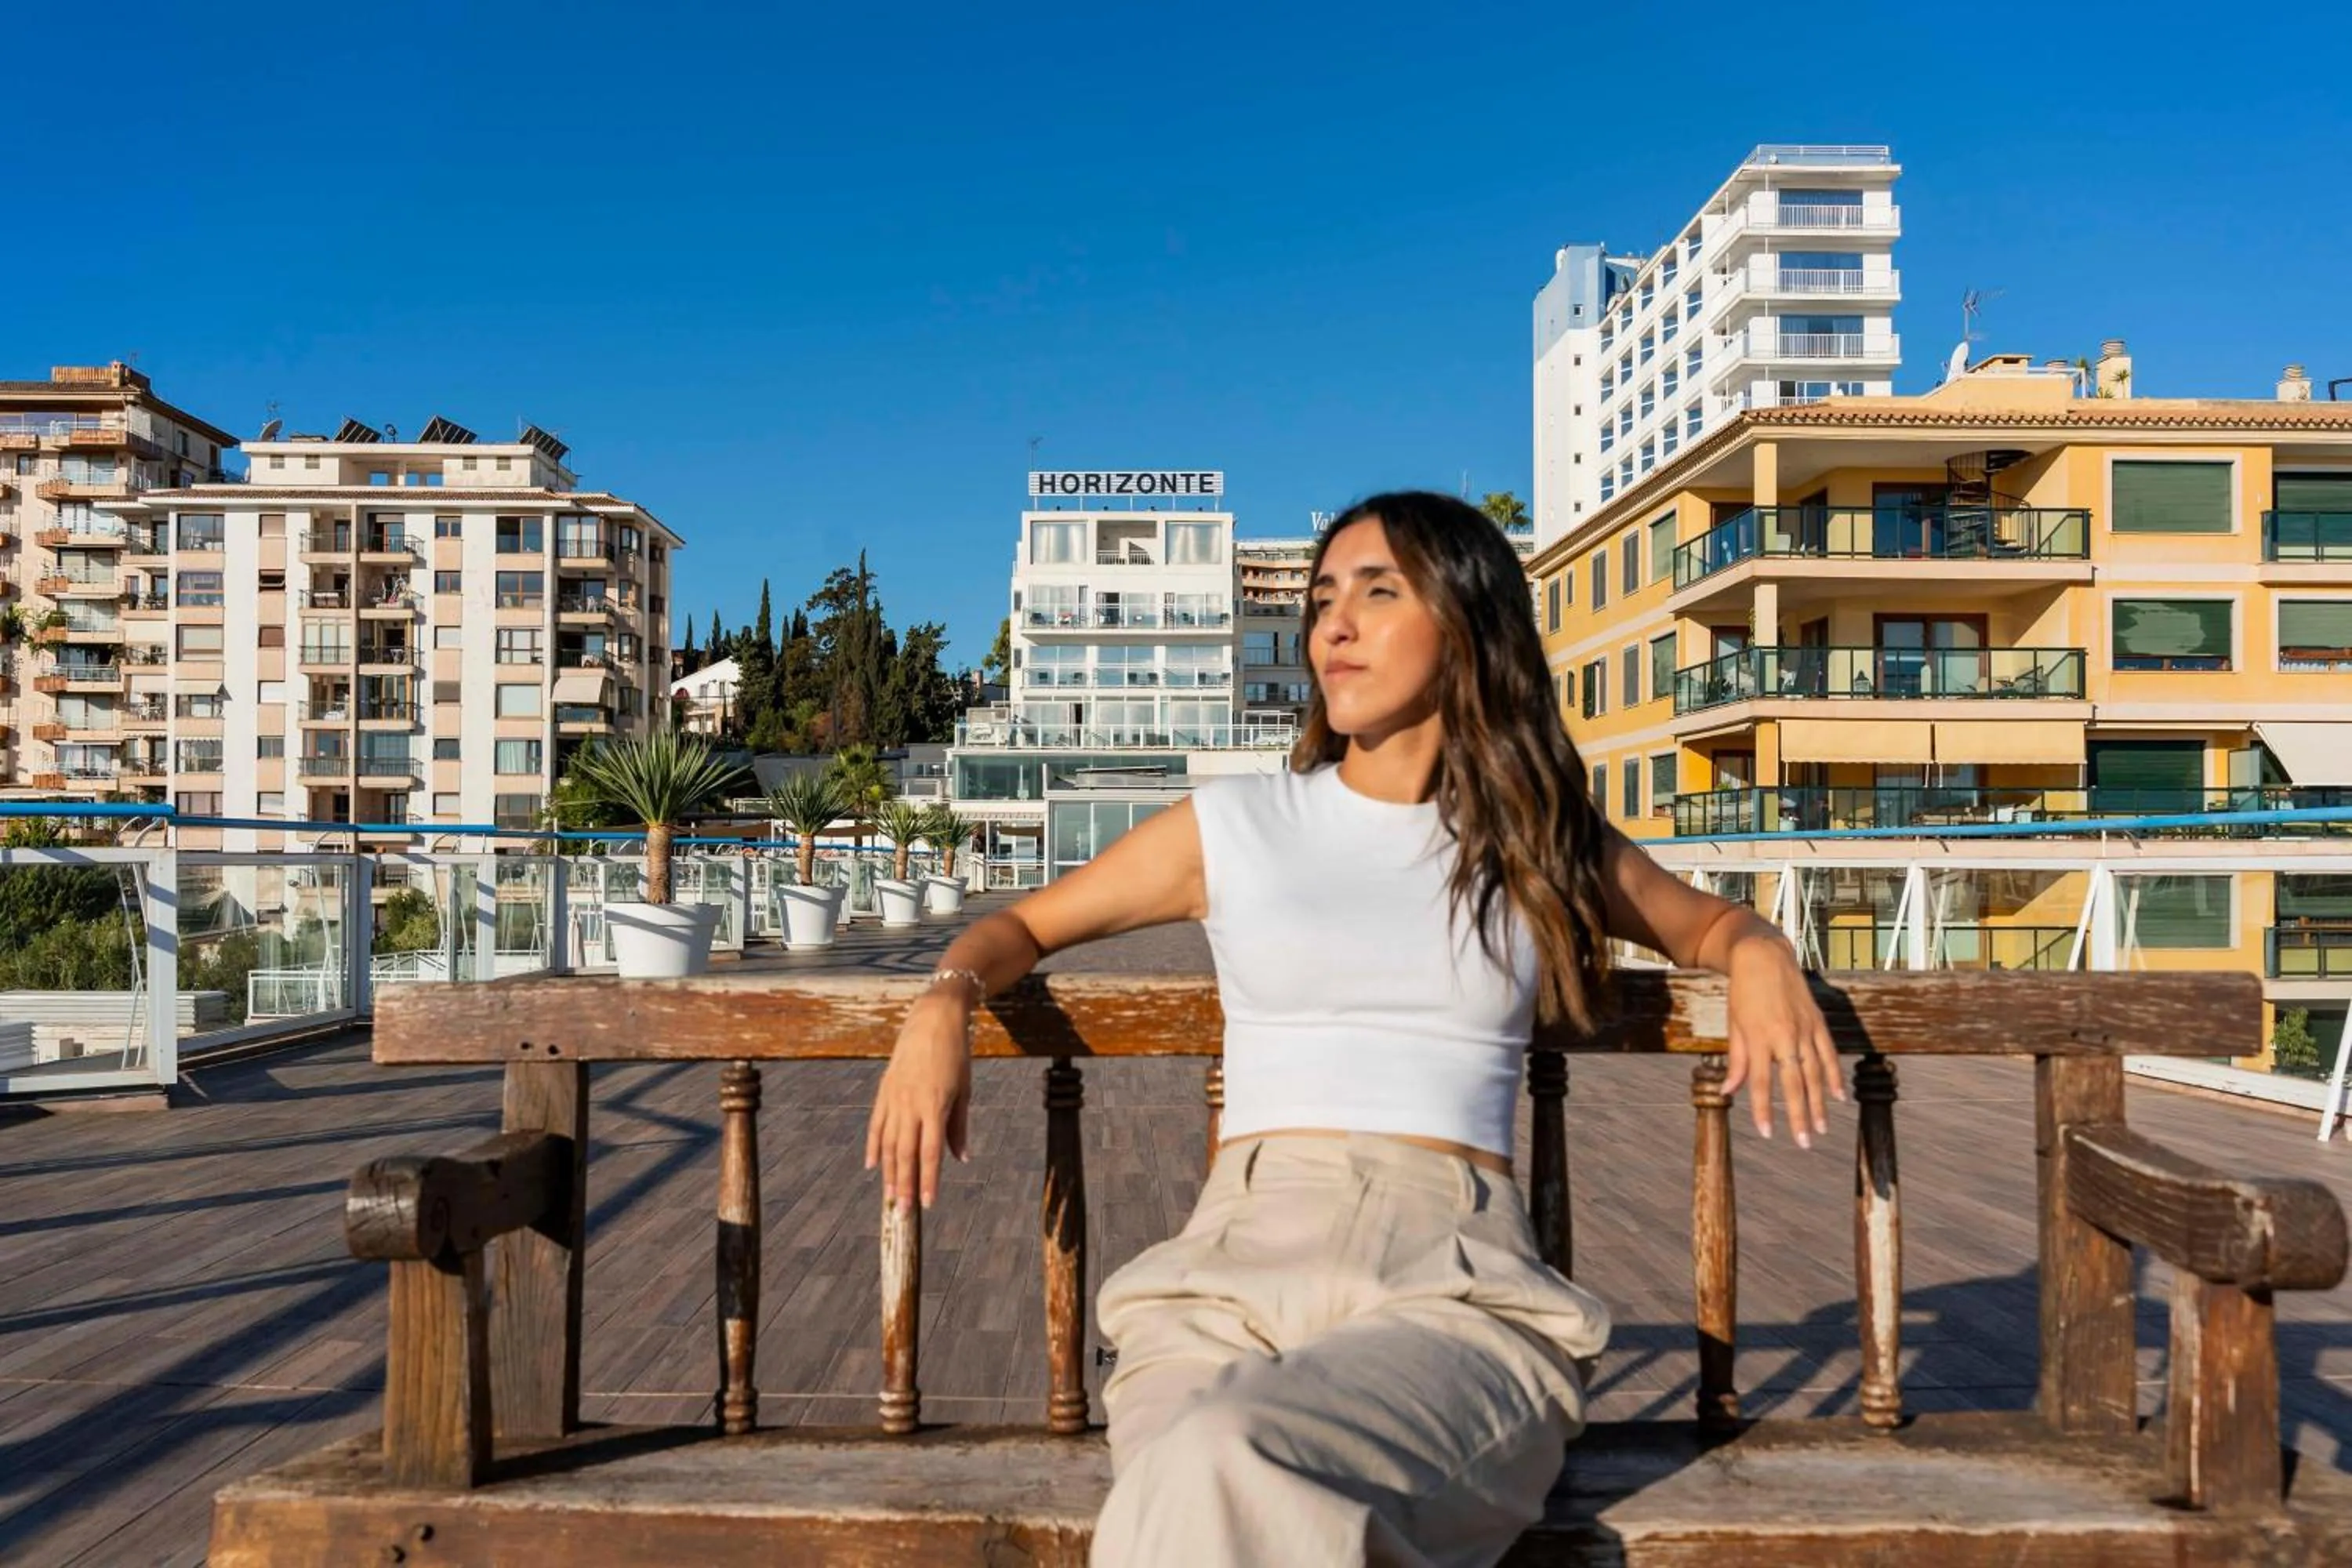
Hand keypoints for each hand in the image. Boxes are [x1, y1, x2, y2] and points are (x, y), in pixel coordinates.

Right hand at [865, 991, 972, 1209]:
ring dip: (888, 1172)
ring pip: (888, 1143)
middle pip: (905, 1154)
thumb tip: (961, 1159)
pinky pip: (876, 1125)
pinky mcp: (884, 1091)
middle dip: (904, 1185)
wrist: (932, 1020)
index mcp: (935, 1105)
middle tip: (902, 1214)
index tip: (927, 1203)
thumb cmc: (955, 1056)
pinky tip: (873, 1167)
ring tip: (889, 1197)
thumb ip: (959, 1127)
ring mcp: (894, 1098)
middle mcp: (911, 1104)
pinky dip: (874, 1147)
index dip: (928, 1180)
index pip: (930, 1152)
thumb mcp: (964, 1090)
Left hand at [1721, 933, 1842, 1148]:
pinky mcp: (1818, 1023)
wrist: (1765, 958)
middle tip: (1804, 1143)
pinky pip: (1829, 1054)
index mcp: (1758, 1038)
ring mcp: (1805, 1030)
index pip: (1760, 1082)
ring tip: (1821, 1129)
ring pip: (1815, 1073)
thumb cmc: (1743, 994)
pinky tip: (1838, 1097)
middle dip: (1798, 1115)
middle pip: (1794, 1083)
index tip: (1767, 1133)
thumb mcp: (1734, 1025)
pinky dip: (1834, 1076)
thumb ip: (1736, 1060)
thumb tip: (1729, 1092)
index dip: (1763, 1109)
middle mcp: (1784, 1036)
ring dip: (1819, 1104)